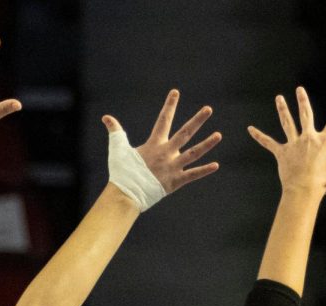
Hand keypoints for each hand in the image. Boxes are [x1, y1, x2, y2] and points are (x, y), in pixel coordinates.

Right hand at [102, 90, 220, 194]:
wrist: (126, 194)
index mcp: (155, 144)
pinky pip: (193, 175)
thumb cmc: (122, 171)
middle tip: (209, 109)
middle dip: (197, 120)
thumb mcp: (118, 148)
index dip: (169, 105)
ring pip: (194, 153)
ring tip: (219, 135)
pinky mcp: (176, 182)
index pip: (163, 119)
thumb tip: (105, 117)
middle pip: (185, 133)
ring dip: (207, 144)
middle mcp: (166, 153)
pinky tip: (216, 165)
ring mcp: (173, 167)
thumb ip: (115, 131)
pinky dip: (204, 171)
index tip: (176, 92)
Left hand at [248, 87, 325, 194]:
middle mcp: (308, 138)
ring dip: (282, 110)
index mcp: (323, 141)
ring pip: (287, 123)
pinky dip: (259, 136)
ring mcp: (293, 144)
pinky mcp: (281, 153)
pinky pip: (268, 143)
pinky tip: (250, 129)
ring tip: (279, 98)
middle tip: (299, 89)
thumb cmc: (324, 183)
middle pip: (305, 115)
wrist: (304, 191)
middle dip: (303, 101)